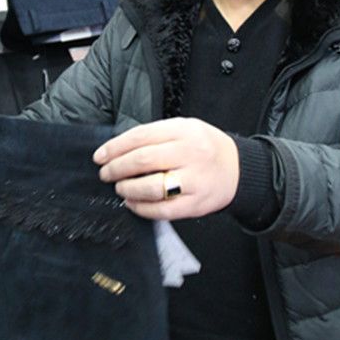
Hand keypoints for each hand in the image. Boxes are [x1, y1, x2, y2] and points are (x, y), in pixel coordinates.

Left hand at [93, 117, 238, 219]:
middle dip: (117, 168)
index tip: (100, 156)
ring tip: (120, 188)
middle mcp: (190, 153)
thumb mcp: (185, 129)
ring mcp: (194, 180)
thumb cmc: (206, 148)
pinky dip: (141, 208)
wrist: (238, 169)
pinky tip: (133, 203)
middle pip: (142, 160)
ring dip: (128, 189)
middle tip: (106, 174)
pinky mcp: (196, 204)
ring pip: (151, 187)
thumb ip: (156, 135)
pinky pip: (162, 210)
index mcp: (184, 131)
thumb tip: (119, 149)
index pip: (141, 136)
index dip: (115, 147)